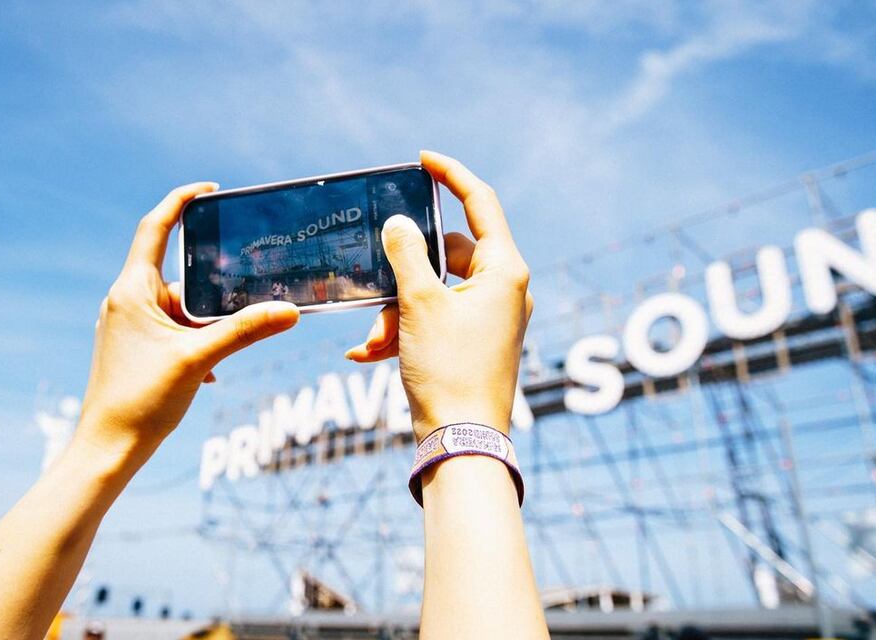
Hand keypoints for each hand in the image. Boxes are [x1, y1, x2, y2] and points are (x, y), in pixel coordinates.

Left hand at [76, 183, 299, 465]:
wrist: (107, 450)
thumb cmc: (141, 401)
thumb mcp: (200, 359)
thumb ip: (245, 331)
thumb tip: (290, 312)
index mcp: (133, 290)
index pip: (155, 228)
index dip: (181, 201)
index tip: (210, 190)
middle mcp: (127, 302)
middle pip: (180, 277)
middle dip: (214, 289)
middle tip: (250, 290)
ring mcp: (129, 327)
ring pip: (181, 309)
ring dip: (208, 325)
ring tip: (228, 349)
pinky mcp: (134, 349)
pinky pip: (174, 332)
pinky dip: (196, 343)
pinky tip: (210, 373)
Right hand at [346, 151, 532, 440]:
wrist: (461, 440)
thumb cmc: (448, 369)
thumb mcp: (419, 303)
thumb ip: (406, 253)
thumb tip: (399, 222)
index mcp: (504, 270)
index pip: (481, 203)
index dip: (451, 175)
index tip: (422, 159)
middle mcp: (505, 289)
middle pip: (447, 254)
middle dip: (404, 271)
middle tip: (376, 281)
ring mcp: (492, 318)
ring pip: (435, 291)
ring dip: (397, 309)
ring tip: (372, 339)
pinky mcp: (476, 342)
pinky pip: (436, 320)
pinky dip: (406, 329)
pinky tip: (370, 352)